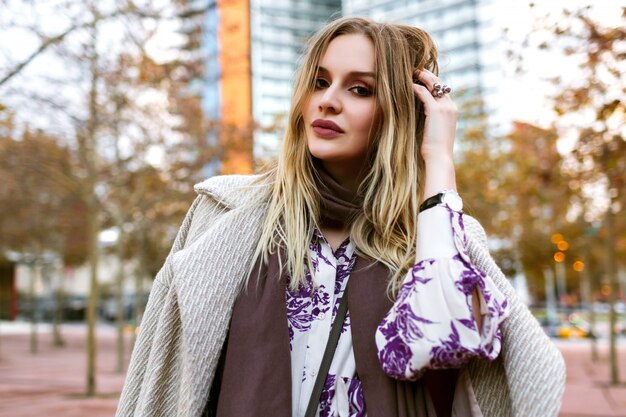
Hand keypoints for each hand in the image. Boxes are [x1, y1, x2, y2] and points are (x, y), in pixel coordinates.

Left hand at [412, 69, 457, 197]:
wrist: (439, 159)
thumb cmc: (434, 150)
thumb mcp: (435, 132)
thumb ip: (432, 121)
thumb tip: (421, 117)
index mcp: (452, 111)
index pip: (443, 90)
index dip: (433, 82)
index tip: (422, 77)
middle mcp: (451, 106)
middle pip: (440, 83)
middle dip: (428, 75)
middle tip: (415, 70)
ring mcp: (445, 107)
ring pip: (433, 84)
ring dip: (421, 77)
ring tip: (410, 72)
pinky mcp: (435, 110)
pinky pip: (424, 93)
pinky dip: (415, 87)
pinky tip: (407, 86)